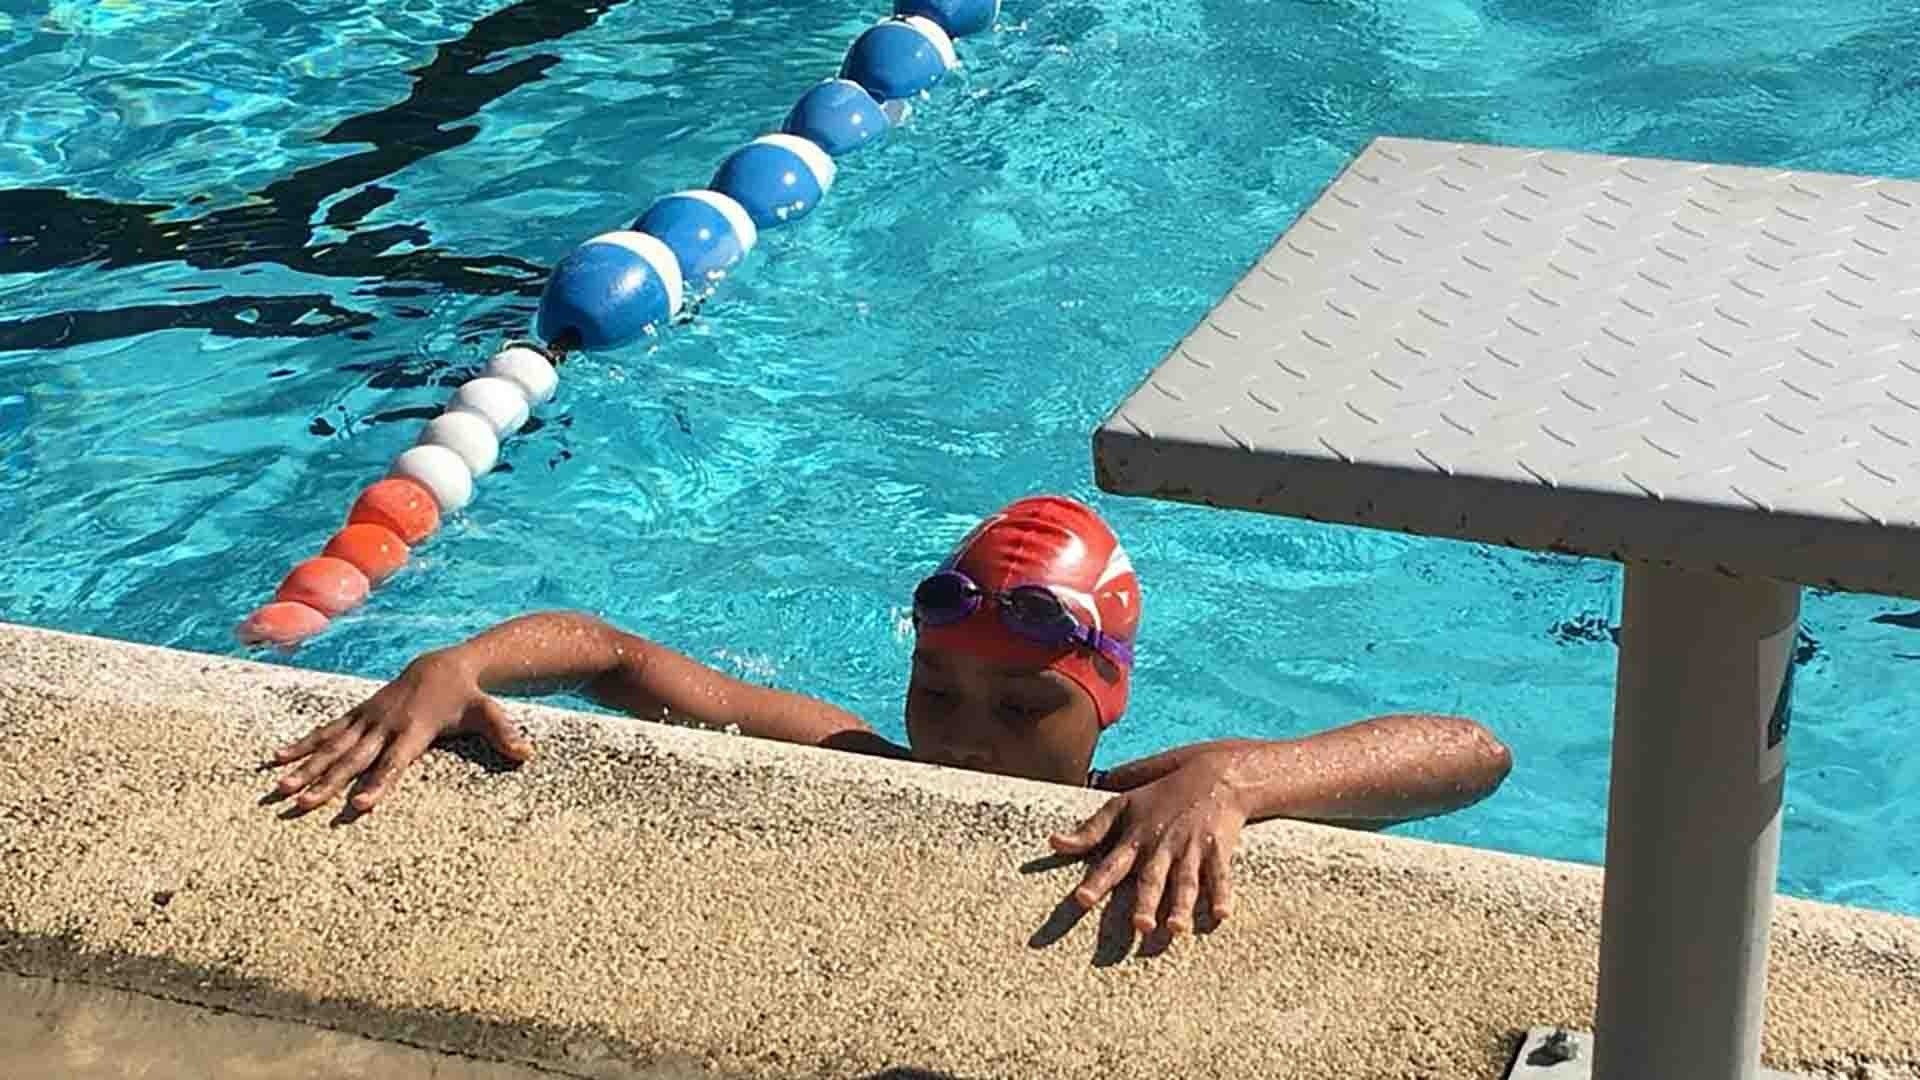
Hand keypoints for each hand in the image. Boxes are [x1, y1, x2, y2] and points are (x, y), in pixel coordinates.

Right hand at [268, 651, 532, 812]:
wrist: (444, 665)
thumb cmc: (468, 698)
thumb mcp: (490, 714)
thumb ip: (505, 734)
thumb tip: (526, 753)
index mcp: (414, 731)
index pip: (394, 763)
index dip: (378, 783)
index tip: (360, 805)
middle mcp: (386, 725)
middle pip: (354, 758)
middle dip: (327, 782)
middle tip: (301, 804)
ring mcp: (368, 718)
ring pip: (332, 745)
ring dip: (305, 766)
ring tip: (279, 788)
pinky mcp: (358, 713)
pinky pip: (325, 730)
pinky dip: (301, 744)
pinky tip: (275, 759)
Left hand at [1047, 755, 1247, 935]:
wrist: (1212, 775)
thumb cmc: (1160, 796)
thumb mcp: (1123, 806)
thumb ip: (1090, 830)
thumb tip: (1053, 843)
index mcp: (1136, 837)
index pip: (1112, 863)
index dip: (1096, 882)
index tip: (1082, 900)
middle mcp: (1162, 845)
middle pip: (1152, 878)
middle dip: (1146, 902)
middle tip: (1140, 927)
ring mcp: (1191, 848)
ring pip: (1186, 881)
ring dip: (1182, 905)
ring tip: (1176, 929)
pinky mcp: (1218, 849)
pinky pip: (1220, 876)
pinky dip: (1222, 894)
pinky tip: (1221, 915)